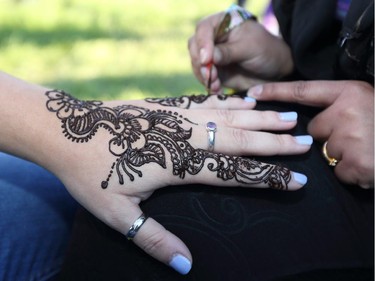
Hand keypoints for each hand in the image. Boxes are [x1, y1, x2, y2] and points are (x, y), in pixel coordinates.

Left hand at [44, 91, 311, 273]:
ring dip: (260, 118)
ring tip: (286, 116)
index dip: (265, 176)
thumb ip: (153, 238)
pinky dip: (230, 103)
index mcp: (177, 164)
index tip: (294, 179)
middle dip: (274, 143)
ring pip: (229, 116)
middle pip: (240, 139)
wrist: (65, 128)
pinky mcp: (167, 105)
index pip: (232, 172)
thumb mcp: (117, 214)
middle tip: (304, 142)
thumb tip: (185, 265)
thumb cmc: (89, 172)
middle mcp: (184, 136)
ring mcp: (177, 116)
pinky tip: (245, 100)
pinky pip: (207, 103)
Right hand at [188, 11, 293, 93]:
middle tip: (210, 75)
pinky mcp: (214, 71)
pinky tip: (217, 89)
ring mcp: (212, 55)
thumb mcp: (250, 48)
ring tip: (216, 85)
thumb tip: (208, 57)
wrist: (276, 71)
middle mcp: (214, 37)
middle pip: (195, 46)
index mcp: (223, 23)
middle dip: (200, 63)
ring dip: (203, 76)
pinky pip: (203, 77)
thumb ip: (228, 52)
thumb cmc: (267, 51)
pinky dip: (208, 84)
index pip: (204, 28)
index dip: (203, 43)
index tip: (206, 59)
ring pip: (196, 64)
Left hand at [248, 80, 373, 188]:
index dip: (276, 92)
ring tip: (369, 151)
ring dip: (343, 156)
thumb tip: (308, 125)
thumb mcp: (366, 105)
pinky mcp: (357, 162)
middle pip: (314, 128)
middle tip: (360, 137)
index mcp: (350, 92)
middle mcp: (348, 110)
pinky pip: (339, 171)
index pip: (303, 90)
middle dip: (330, 136)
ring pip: (326, 152)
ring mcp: (352, 137)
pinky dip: (353, 173)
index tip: (251, 93)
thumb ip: (339, 108)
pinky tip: (371, 166)